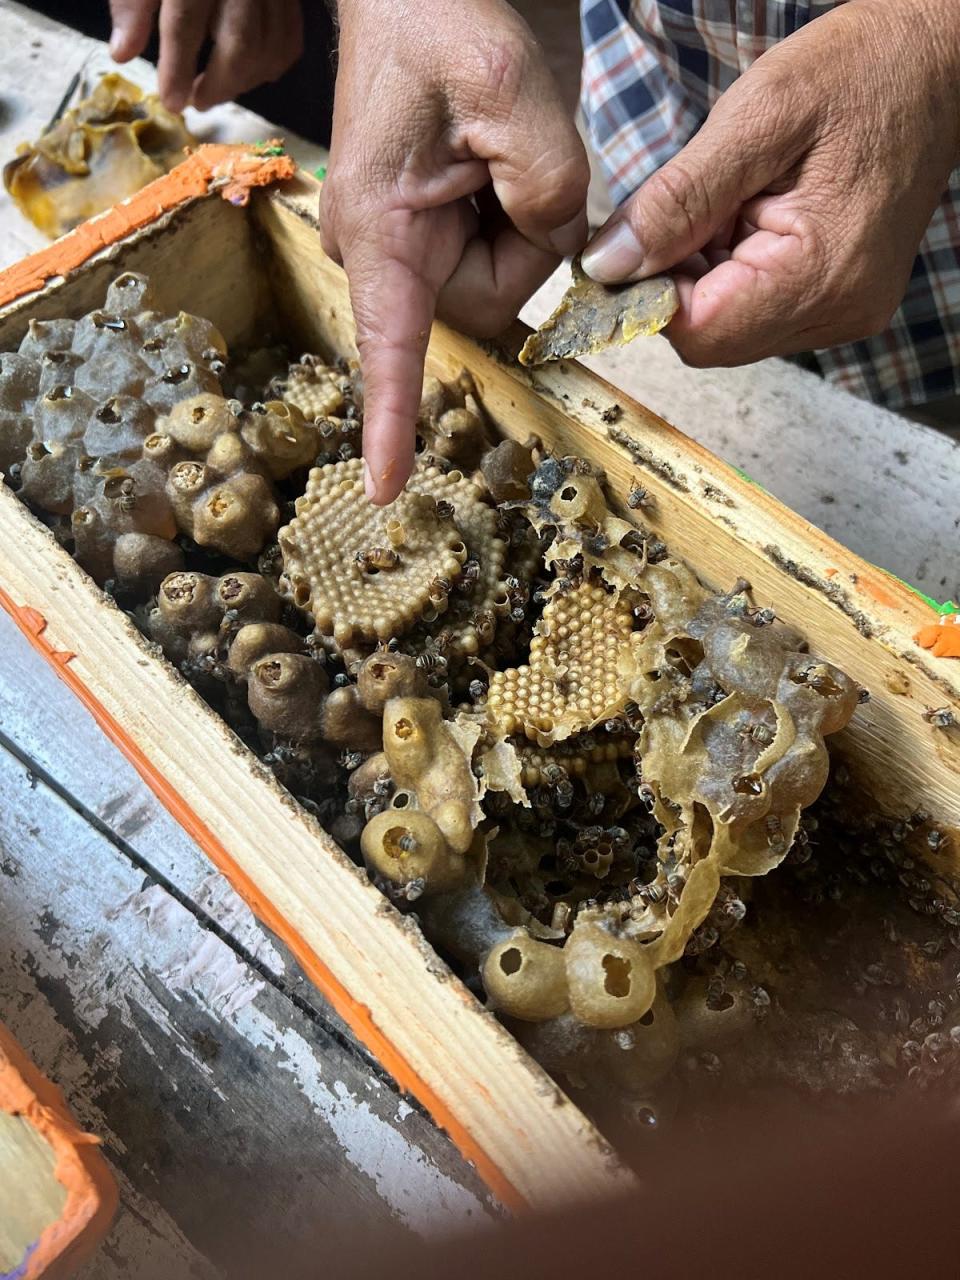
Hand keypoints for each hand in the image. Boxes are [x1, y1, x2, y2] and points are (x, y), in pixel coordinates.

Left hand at [108, 0, 303, 112]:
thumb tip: (122, 53)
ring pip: (269, 47)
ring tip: (218, 89)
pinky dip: (272, 63)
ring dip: (245, 81)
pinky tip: (250, 73)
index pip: (186, 22)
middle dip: (219, 85)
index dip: (177, 67)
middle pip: (240, 44)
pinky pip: (290, 37)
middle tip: (198, 102)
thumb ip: (132, 4)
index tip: (171, 102)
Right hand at [320, 0, 589, 503]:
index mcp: (381, 221)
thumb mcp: (508, 81)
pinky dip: (530, 210)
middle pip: (485, 305)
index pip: (388, 340)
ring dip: (534, 220)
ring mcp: (419, 235)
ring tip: (503, 146)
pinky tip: (501, 157)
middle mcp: (389, 242)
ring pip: (508, 278)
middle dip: (527, 247)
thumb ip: (546, 184)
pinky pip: (509, 249)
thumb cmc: (444, 8)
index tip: (383, 486)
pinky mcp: (450, 222)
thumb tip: (559, 243)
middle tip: (515, 160)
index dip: (391, 417)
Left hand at [580, 0, 959, 367]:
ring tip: (733, 202)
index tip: (634, 239)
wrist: (938, 61)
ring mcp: (842, 312)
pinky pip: (757, 310)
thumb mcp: (757, 119)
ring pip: (729, 328)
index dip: (649, 293)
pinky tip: (750, 217)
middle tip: (692, 205)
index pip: (697, 332)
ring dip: (705, 274)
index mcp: (821, 275)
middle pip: (710, 338)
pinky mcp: (839, 301)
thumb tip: (608, 266)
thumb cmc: (860, 72)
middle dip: (678, 280)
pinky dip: (733, 271)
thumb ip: (677, 201)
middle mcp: (837, 313)